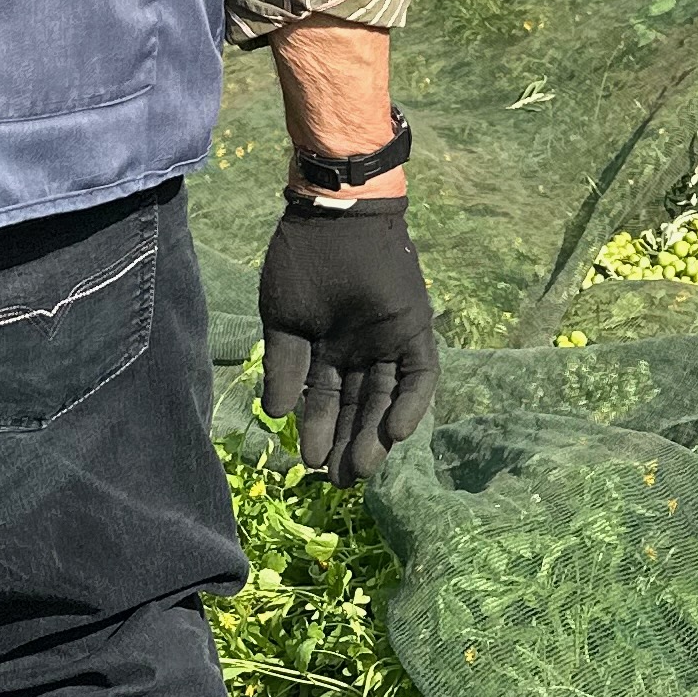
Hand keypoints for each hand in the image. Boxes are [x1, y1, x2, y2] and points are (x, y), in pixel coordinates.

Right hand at [257, 196, 439, 481]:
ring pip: (386, 398)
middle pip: (358, 406)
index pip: (328, 401)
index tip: (310, 462)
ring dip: (376, 434)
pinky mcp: (415, 328)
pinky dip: (411, 403)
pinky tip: (396, 432)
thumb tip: (277, 415)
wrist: (335, 214)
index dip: (320, 432)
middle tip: (338, 483)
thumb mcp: (283, 318)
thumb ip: (285, 367)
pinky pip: (420, 373)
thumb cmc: (304, 261)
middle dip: (347, 444)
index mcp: (329, 349)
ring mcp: (390, 340)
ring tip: (362, 470)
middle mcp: (362, 350)